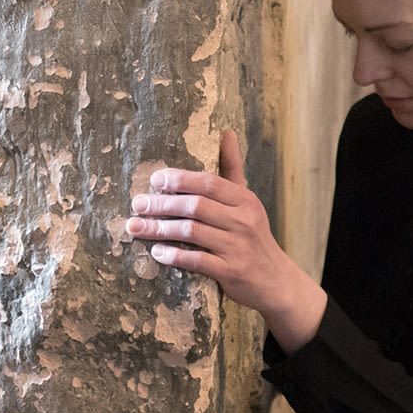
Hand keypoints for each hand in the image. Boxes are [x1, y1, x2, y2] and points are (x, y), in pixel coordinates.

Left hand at [127, 131, 328, 351]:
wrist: (275, 280)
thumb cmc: (253, 235)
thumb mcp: (247, 200)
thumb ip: (232, 168)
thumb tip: (226, 132)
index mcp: (245, 200)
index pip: (209, 183)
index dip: (180, 179)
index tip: (155, 180)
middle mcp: (243, 221)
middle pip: (196, 206)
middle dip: (162, 204)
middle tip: (138, 204)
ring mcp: (237, 247)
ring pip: (192, 232)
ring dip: (160, 229)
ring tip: (137, 227)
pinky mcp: (231, 272)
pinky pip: (197, 261)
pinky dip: (175, 256)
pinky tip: (157, 252)